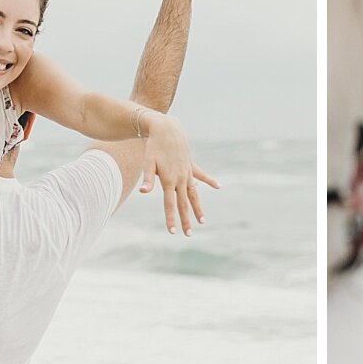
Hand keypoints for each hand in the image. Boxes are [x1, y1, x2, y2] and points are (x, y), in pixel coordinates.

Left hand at [138, 112, 219, 234]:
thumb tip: (144, 192)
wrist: (166, 128)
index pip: (170, 204)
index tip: (173, 232)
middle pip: (184, 203)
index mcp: (169, 180)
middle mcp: (180, 178)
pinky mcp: (190, 165)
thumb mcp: (148, 163)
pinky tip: (217, 186)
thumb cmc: (153, 146)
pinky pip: (200, 176)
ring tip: (202, 221)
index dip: (171, 219)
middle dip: (186, 220)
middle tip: (189, 235)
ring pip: (194, 194)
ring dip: (197, 208)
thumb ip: (148, 179)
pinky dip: (209, 181)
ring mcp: (187, 172)